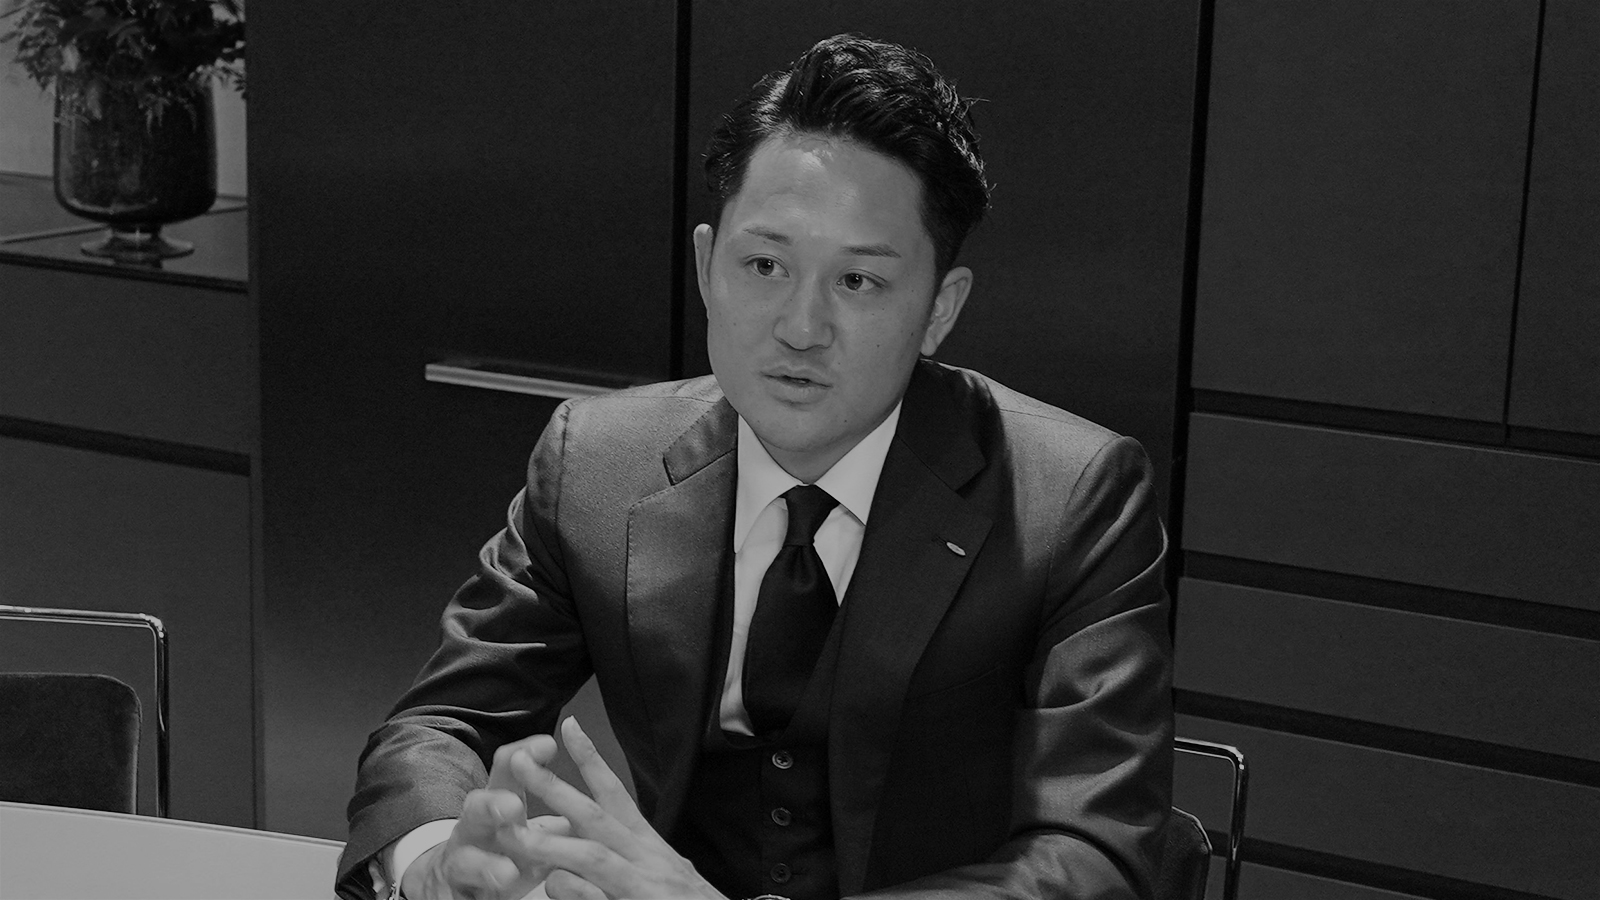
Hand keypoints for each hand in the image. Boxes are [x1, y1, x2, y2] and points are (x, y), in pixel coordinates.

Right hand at [401, 733, 572, 899]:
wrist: (454, 880)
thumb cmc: (505, 848)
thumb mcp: (531, 827)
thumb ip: (560, 812)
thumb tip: (603, 798)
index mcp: (498, 804)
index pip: (507, 770)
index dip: (524, 755)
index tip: (548, 745)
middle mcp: (474, 827)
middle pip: (476, 808)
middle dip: (493, 805)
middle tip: (513, 806)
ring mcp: (460, 861)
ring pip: (464, 859)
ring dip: (485, 864)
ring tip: (508, 872)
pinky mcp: (455, 892)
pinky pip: (458, 895)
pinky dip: (469, 897)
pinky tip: (482, 899)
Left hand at [512, 717, 728, 899]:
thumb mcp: (660, 878)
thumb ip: (624, 863)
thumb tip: (576, 859)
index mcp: (649, 846)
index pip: (616, 794)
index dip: (591, 760)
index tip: (568, 726)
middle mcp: (648, 857)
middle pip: (595, 814)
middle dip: (555, 786)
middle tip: (519, 761)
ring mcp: (643, 882)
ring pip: (591, 853)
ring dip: (550, 842)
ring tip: (512, 835)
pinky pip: (594, 894)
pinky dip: (571, 890)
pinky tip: (551, 888)